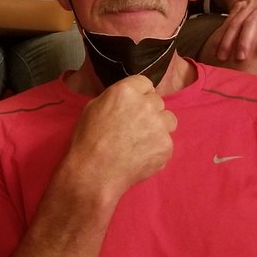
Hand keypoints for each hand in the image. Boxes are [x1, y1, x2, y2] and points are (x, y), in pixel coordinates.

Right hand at [63, 75, 177, 201]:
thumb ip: (115, 98)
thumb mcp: (93, 108)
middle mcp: (147, 105)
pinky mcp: (166, 146)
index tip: (134, 106)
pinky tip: (141, 156)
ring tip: (141, 142)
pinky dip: (157, 148)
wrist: (95, 173)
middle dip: (149, 111)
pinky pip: (166, 142)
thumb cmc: (88, 141)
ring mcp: (159, 126)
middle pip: (157, 102)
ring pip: (168, 120)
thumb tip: (127, 100)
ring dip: (158, 127)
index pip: (145, 83)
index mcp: (126, 91)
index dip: (140, 94)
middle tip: (134, 127)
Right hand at [213, 0, 256, 61]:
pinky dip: (221, 36)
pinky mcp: (238, 7)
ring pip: (237, 22)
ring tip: (224, 56)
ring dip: (229, 40)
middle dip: (245, 40)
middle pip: (253, 22)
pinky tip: (217, 49)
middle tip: (241, 57)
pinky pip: (228, 22)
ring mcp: (250, 5)